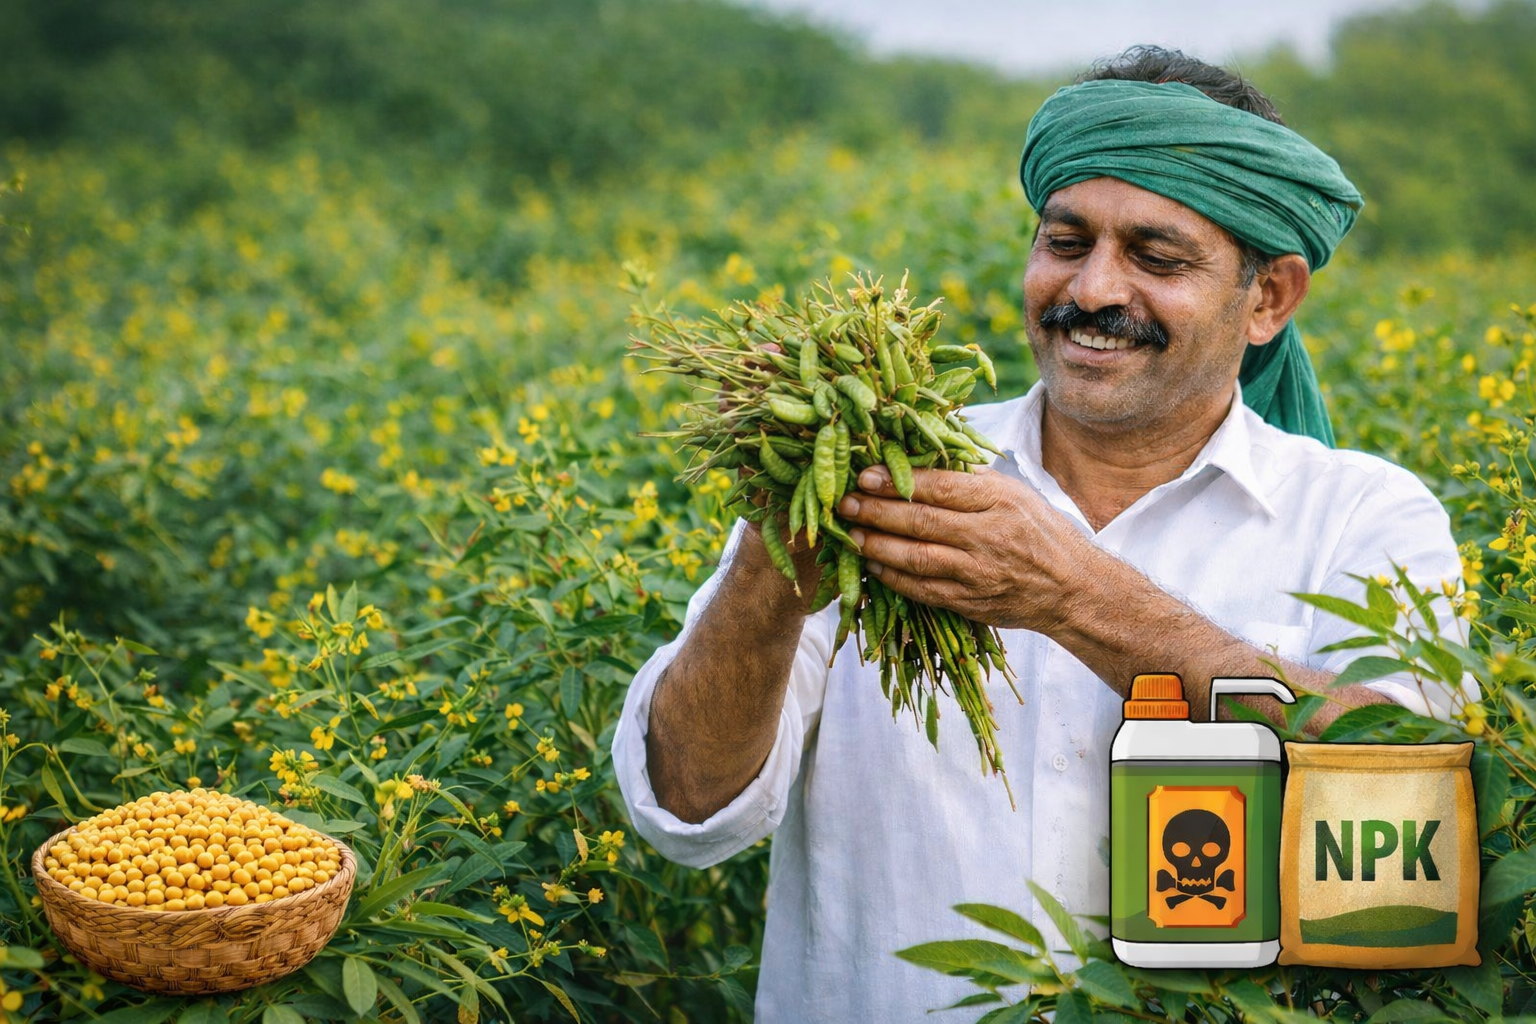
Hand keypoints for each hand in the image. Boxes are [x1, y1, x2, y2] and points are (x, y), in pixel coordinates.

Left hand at [835, 464, 1097, 630]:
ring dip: (877, 546)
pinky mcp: (971, 604)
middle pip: (922, 522)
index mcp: (1000, 501)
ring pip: (917, 559)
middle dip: (876, 511)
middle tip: (844, 503)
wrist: (1073, 589)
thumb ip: (970, 479)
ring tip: (851, 534)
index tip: (864, 475)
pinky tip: (873, 565)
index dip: (897, 481)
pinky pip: (923, 591)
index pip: (940, 487)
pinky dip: (893, 578)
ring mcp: (979, 574)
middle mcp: (989, 536)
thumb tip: (919, 457)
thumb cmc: (1040, 532)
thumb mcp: (1015, 493)